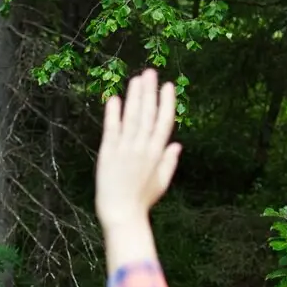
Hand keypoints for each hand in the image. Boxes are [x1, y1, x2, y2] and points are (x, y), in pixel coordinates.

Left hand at [95, 68, 182, 227]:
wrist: (122, 215)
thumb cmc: (141, 201)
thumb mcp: (161, 183)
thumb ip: (169, 162)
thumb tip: (177, 145)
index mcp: (157, 154)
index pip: (164, 122)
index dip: (167, 103)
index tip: (168, 85)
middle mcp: (142, 148)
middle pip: (148, 114)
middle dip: (150, 92)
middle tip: (150, 72)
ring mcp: (125, 149)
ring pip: (132, 117)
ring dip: (134, 97)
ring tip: (136, 79)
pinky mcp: (108, 153)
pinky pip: (112, 129)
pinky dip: (113, 114)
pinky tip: (114, 99)